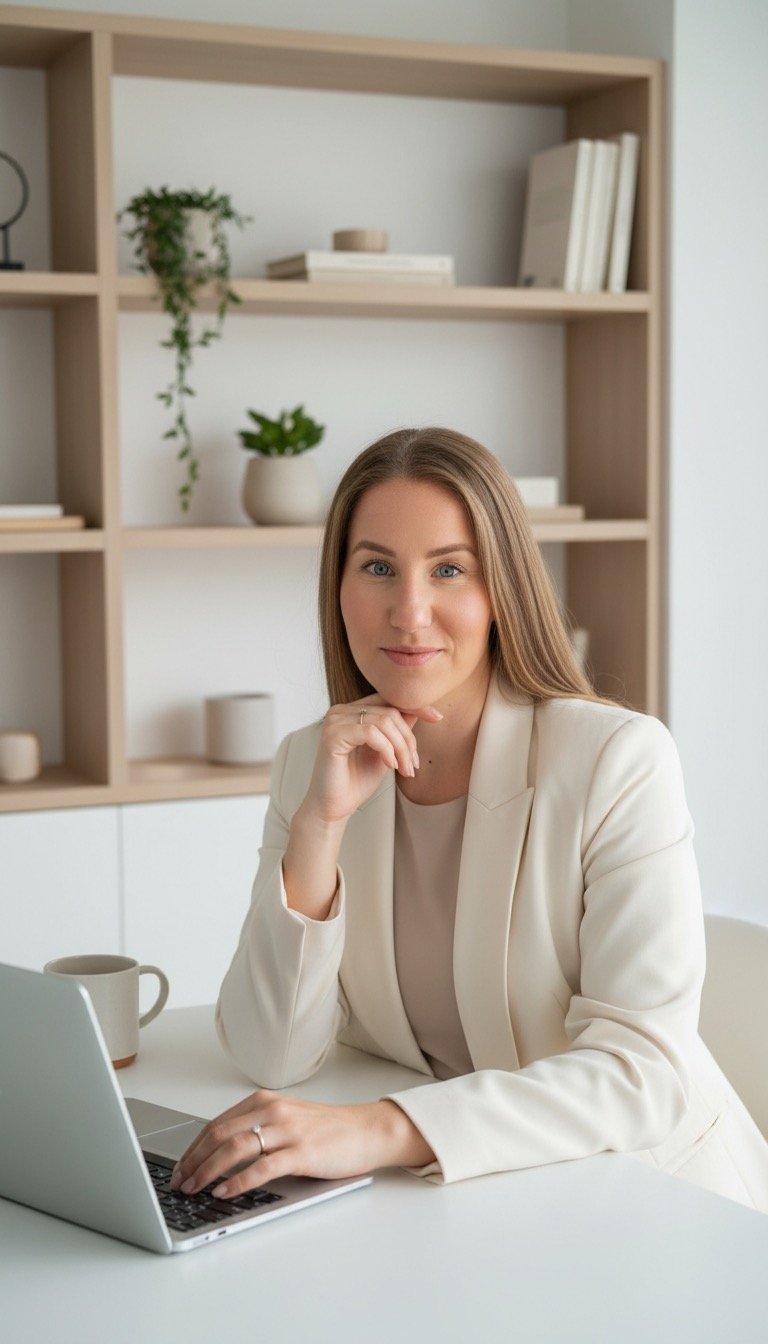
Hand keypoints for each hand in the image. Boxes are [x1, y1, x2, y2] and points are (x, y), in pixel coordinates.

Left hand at [170, 1090, 435, 1197]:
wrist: (367, 1130)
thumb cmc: (327, 1130)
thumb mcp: (286, 1120)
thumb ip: (256, 1129)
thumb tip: (217, 1155)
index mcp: (265, 1102)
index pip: (216, 1124)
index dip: (192, 1148)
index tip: (179, 1167)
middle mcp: (273, 1111)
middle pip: (219, 1134)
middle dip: (193, 1160)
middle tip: (179, 1182)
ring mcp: (288, 1131)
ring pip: (235, 1148)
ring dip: (208, 1171)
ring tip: (195, 1189)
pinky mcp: (302, 1152)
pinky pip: (262, 1167)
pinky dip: (238, 1181)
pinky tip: (225, 1192)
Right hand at [303, 695, 443, 825]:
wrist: (334, 807)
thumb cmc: (356, 781)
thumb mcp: (386, 752)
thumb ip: (396, 731)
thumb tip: (419, 711)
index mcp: (352, 711)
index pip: (388, 699)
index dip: (415, 706)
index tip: (437, 718)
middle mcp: (341, 711)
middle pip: (390, 711)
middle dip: (408, 739)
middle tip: (413, 765)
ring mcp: (335, 721)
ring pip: (384, 721)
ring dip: (401, 748)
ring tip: (404, 770)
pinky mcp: (333, 735)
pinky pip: (371, 733)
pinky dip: (387, 749)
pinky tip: (389, 765)